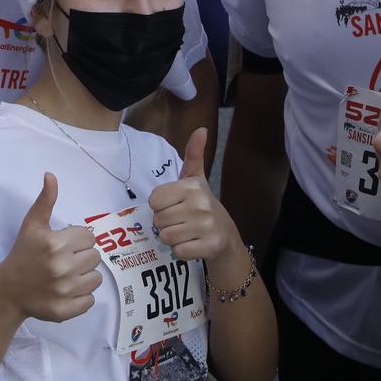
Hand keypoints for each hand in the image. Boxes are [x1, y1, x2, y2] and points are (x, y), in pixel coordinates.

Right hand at [0, 174, 101, 322]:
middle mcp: (62, 267)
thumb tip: (51, 175)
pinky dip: (82, 297)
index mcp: (56, 243)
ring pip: (96, 279)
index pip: (89, 236)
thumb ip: (45, 200)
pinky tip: (67, 290)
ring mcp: (64, 290)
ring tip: (67, 275)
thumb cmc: (23, 253)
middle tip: (66, 260)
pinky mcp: (65, 310)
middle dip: (82, 256)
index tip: (65, 244)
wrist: (8, 290)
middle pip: (95, 257)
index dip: (78, 239)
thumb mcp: (32, 224)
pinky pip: (90, 300)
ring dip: (85, 276)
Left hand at [149, 129, 236, 260]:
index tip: (174, 205)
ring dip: (173, 238)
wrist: (226, 235)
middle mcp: (200, 204)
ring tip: (187, 232)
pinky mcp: (209, 246)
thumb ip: (194, 154)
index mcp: (192, 186)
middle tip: (181, 221)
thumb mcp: (196, 179)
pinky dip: (182, 251)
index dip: (160, 206)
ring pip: (166, 237)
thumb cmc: (202, 205)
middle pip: (158, 220)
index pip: (154, 200)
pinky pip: (178, 251)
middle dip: (166, 224)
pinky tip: (193, 243)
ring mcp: (206, 226)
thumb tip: (201, 129)